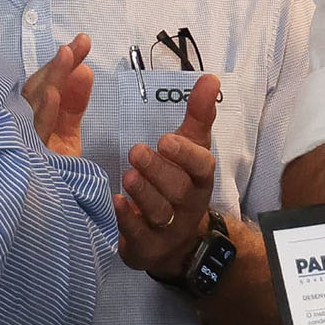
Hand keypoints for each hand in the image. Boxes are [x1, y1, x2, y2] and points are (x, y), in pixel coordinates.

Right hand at [20, 33, 94, 159]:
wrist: (45, 215)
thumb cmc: (52, 170)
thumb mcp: (67, 130)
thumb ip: (74, 101)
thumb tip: (84, 71)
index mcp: (32, 116)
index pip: (45, 83)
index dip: (62, 63)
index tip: (82, 43)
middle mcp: (23, 126)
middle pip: (37, 90)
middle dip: (58, 65)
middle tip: (77, 45)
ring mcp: (23, 142)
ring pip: (33, 105)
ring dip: (52, 79)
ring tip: (67, 55)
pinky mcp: (28, 160)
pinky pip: (36, 135)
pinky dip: (44, 113)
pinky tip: (54, 95)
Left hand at [116, 74, 219, 279]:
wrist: (175, 240)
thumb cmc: (178, 182)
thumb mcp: (190, 147)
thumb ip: (198, 114)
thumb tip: (210, 77)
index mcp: (199, 179)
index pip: (202, 166)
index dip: (186, 155)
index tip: (165, 139)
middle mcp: (189, 205)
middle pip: (178, 189)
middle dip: (158, 171)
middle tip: (135, 152)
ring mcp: (169, 229)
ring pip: (159, 213)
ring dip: (143, 193)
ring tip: (126, 175)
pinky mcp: (147, 247)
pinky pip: (138, 236)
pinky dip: (126, 220)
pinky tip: (114, 203)